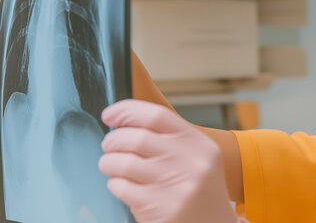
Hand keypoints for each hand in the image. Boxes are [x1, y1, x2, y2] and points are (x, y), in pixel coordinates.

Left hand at [99, 99, 242, 222]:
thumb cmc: (200, 192)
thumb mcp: (198, 158)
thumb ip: (171, 139)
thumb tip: (126, 122)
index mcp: (200, 145)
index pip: (158, 116)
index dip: (127, 111)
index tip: (110, 114)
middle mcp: (191, 163)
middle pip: (136, 138)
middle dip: (113, 140)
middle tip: (109, 144)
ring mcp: (174, 187)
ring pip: (123, 163)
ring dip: (109, 162)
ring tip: (112, 165)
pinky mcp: (158, 209)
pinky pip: (121, 187)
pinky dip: (116, 184)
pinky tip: (125, 186)